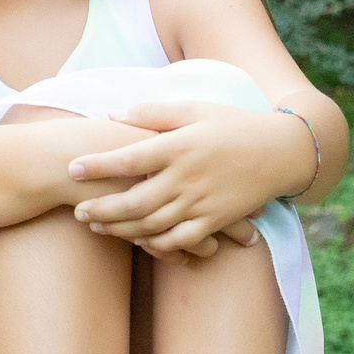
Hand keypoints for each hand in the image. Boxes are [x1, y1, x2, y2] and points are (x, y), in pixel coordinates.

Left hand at [67, 102, 309, 254]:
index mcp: (180, 145)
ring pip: (152, 225)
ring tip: (97, 227)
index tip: (72, 167)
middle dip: (101, 209)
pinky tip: (138, 241)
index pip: (129, 158)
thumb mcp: (194, 108)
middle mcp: (187, 177)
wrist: (281, 151)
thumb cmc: (233, 124)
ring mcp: (202, 202)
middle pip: (134, 201)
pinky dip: (156, 245)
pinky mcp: (216, 221)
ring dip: (121, 229)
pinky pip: (180, 240)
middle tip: (77, 211)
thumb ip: (153, 112)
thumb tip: (111, 113)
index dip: (98, 165)